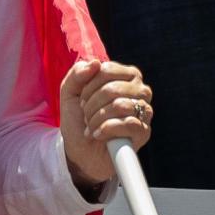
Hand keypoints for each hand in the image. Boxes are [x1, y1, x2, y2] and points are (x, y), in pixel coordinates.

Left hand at [60, 59, 151, 189]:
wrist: (81, 151)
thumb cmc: (79, 119)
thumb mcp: (69, 92)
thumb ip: (77, 73)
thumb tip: (95, 63)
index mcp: (124, 75)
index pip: (106, 70)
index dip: (87, 86)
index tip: (82, 100)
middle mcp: (140, 90)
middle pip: (112, 88)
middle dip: (91, 105)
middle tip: (86, 116)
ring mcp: (144, 110)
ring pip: (119, 106)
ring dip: (96, 118)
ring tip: (91, 126)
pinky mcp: (144, 131)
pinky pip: (128, 124)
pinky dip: (105, 130)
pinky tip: (98, 135)